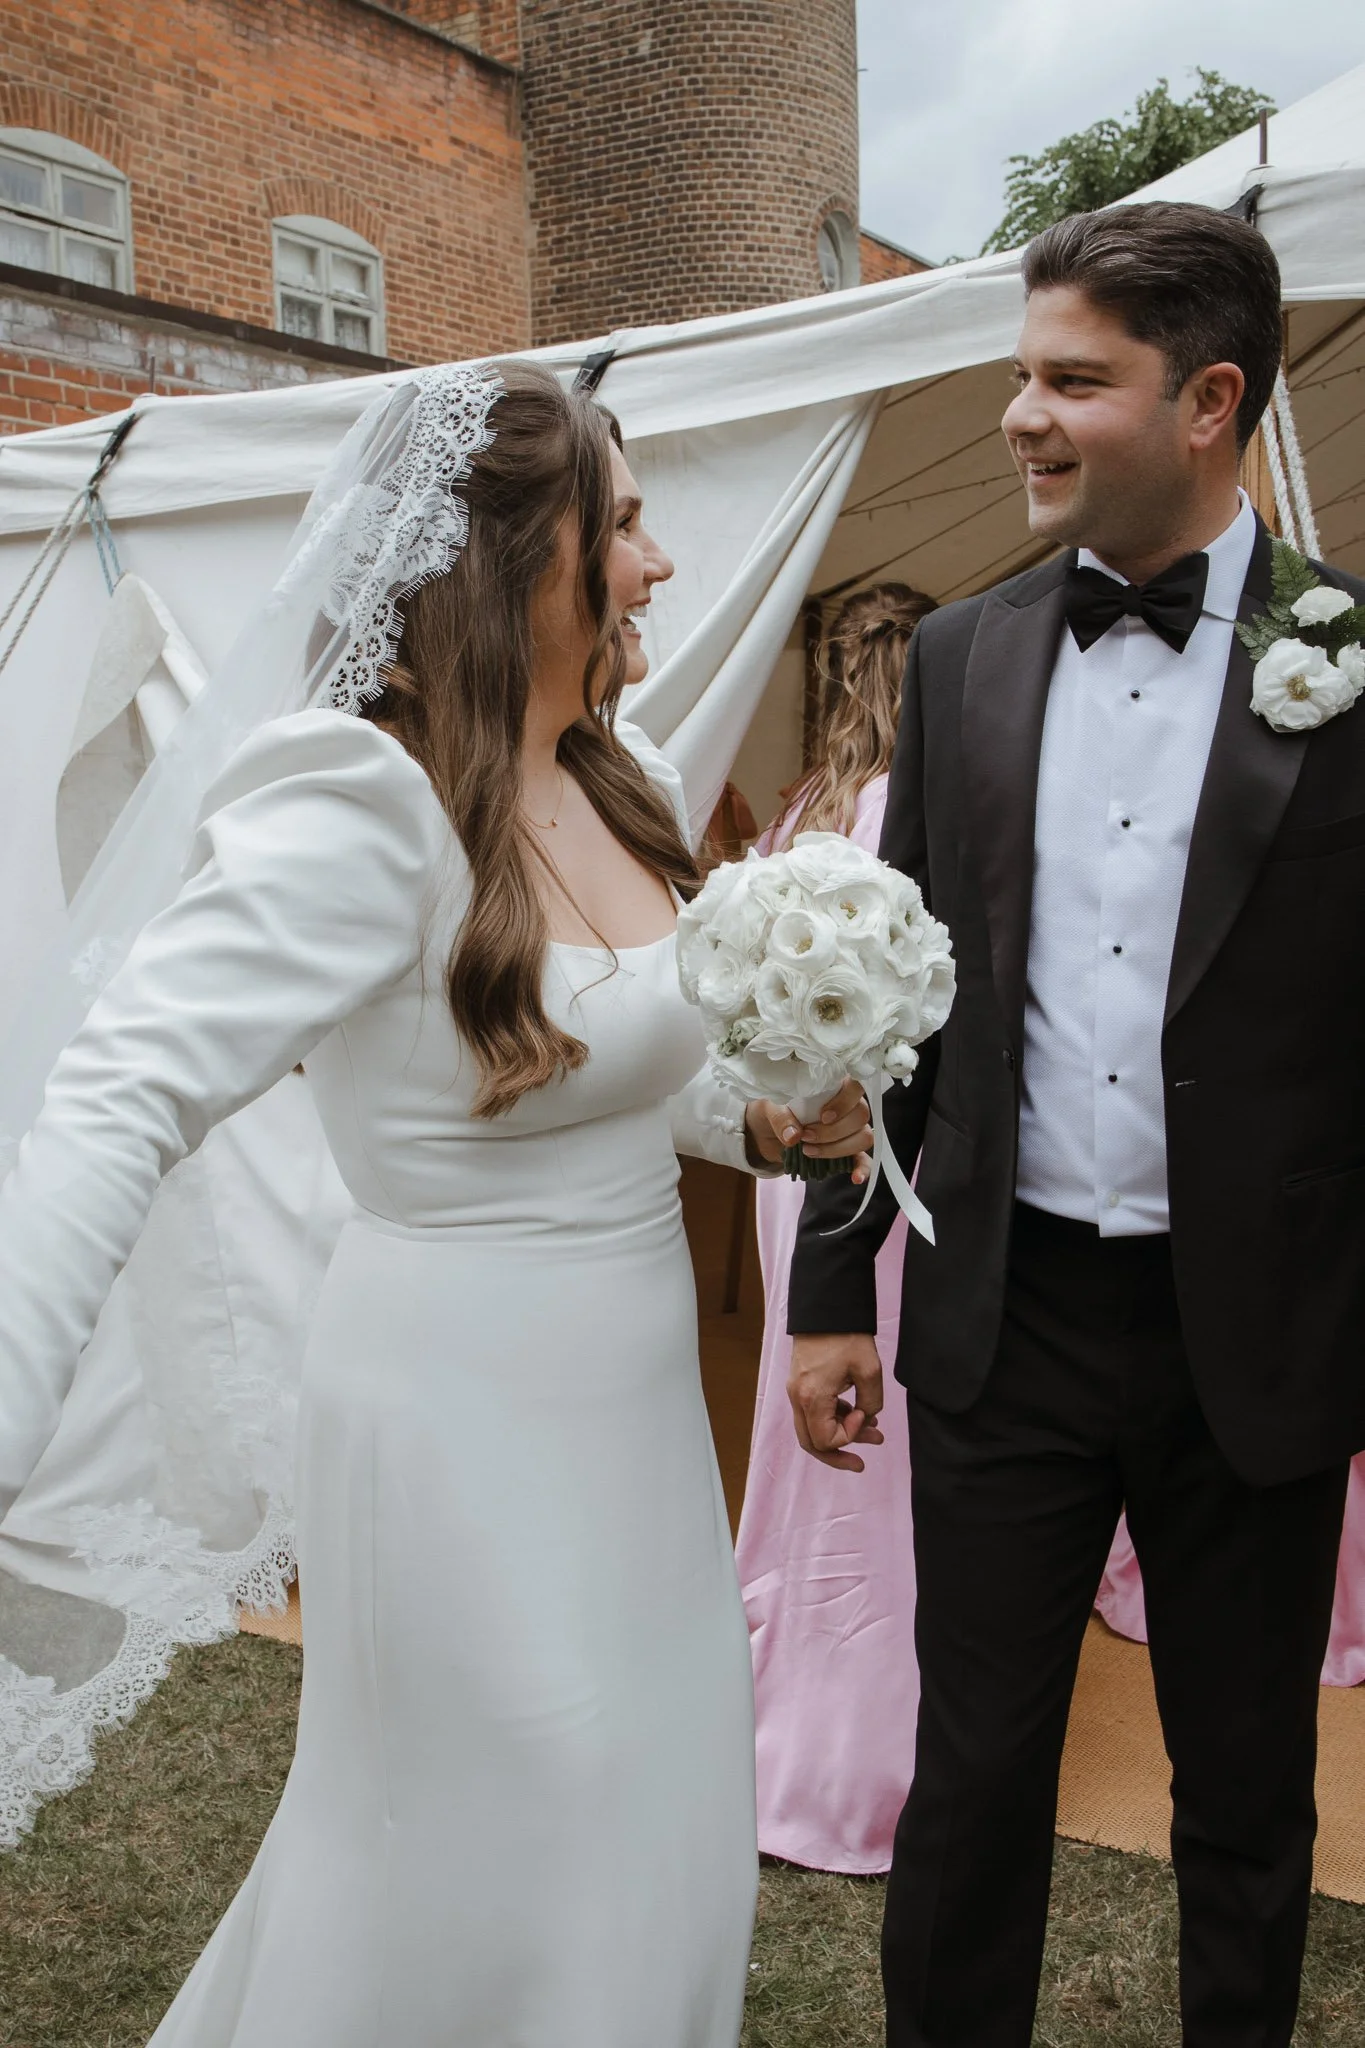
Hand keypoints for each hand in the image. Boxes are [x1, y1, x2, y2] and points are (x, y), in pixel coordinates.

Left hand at [744, 1078, 872, 1179]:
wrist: (765, 1131)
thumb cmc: (773, 1110)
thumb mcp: (769, 1108)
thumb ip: (781, 1118)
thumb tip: (793, 1136)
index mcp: (832, 1086)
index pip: (855, 1086)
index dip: (845, 1102)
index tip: (824, 1116)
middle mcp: (847, 1105)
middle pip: (860, 1115)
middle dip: (833, 1131)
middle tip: (805, 1137)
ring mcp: (850, 1129)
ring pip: (863, 1137)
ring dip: (839, 1148)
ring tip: (809, 1151)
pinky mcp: (847, 1151)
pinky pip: (864, 1159)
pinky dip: (862, 1169)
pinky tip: (855, 1178)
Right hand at [787, 1331, 884, 1471]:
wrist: (826, 1306)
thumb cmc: (846, 1336)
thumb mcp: (869, 1371)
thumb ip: (871, 1403)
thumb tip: (867, 1417)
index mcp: (812, 1398)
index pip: (825, 1440)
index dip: (848, 1436)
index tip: (865, 1416)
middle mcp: (797, 1398)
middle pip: (812, 1443)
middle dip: (839, 1454)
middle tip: (862, 1463)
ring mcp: (795, 1391)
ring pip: (812, 1429)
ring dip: (841, 1435)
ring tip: (874, 1432)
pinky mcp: (800, 1383)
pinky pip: (813, 1413)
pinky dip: (833, 1419)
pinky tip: (858, 1412)